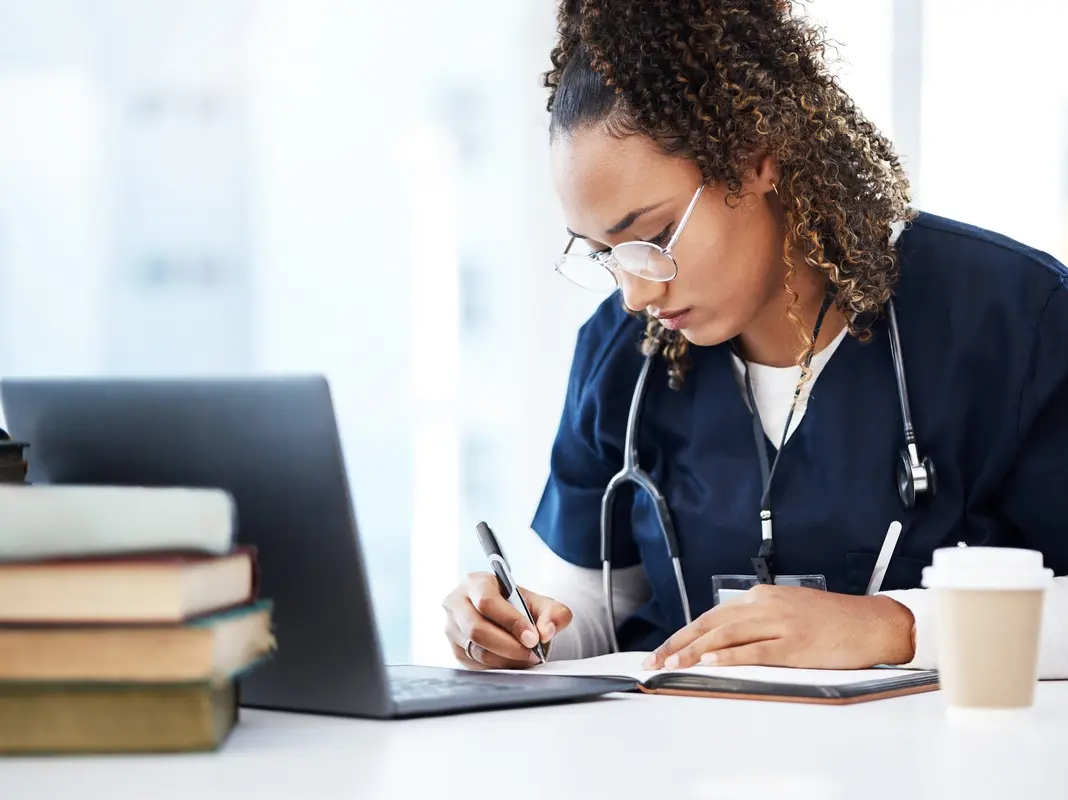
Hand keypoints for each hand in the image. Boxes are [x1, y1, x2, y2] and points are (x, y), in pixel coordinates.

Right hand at [442, 572, 572, 669]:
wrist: (508, 618)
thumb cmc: (521, 607)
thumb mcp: (542, 604)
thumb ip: (554, 613)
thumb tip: (546, 631)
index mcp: (476, 582)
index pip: (487, 602)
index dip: (511, 622)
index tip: (533, 638)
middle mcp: (457, 603)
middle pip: (476, 629)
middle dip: (508, 646)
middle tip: (532, 654)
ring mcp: (452, 628)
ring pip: (476, 650)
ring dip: (505, 659)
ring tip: (527, 659)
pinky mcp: (455, 649)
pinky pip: (475, 665)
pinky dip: (498, 667)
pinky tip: (513, 662)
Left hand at [642, 585, 914, 670]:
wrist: (872, 623)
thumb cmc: (832, 621)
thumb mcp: (788, 611)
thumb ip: (757, 621)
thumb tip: (725, 640)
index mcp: (761, 597)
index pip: (712, 615)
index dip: (684, 633)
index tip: (664, 649)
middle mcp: (765, 605)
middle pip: (711, 623)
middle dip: (679, 642)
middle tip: (656, 659)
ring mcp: (779, 623)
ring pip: (726, 635)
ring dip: (695, 650)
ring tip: (673, 664)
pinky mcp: (794, 644)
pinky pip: (755, 650)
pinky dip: (730, 656)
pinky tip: (711, 662)